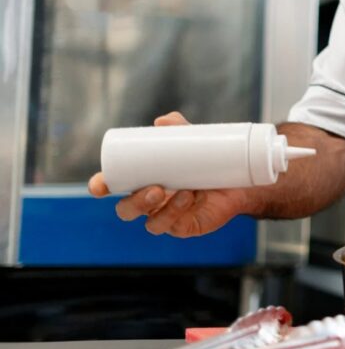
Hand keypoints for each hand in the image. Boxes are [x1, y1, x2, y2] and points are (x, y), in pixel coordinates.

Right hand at [87, 111, 254, 237]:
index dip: (102, 187)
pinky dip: (180, 212)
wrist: (240, 178)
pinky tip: (191, 198)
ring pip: (150, 221)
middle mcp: (149, 201)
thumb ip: (178, 129)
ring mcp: (166, 216)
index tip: (100, 187)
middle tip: (156, 188)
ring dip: (164, 209)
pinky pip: (176, 225)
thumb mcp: (193, 141)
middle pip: (127, 209)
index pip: (113, 186)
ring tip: (183, 191)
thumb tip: (162, 122)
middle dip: (135, 202)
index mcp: (142, 180)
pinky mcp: (184, 226)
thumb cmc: (208, 159)